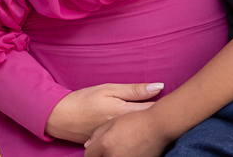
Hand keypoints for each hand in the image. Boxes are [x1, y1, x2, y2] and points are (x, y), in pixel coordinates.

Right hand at [45, 82, 162, 142]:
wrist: (59, 117)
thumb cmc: (84, 100)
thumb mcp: (108, 89)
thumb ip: (134, 90)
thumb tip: (159, 86)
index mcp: (123, 113)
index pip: (153, 111)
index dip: (166, 106)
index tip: (174, 101)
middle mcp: (122, 129)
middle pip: (149, 124)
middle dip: (159, 117)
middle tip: (169, 109)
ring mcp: (116, 140)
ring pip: (140, 134)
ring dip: (148, 127)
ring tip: (155, 121)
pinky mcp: (109, 145)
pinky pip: (128, 141)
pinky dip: (136, 135)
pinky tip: (140, 131)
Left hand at [84, 108, 168, 156]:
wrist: (160, 125)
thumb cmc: (137, 119)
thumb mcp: (115, 120)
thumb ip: (98, 133)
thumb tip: (88, 145)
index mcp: (105, 144)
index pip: (89, 154)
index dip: (92, 150)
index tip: (96, 148)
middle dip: (101, 155)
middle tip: (110, 147)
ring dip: (112, 156)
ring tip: (120, 149)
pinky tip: (128, 151)